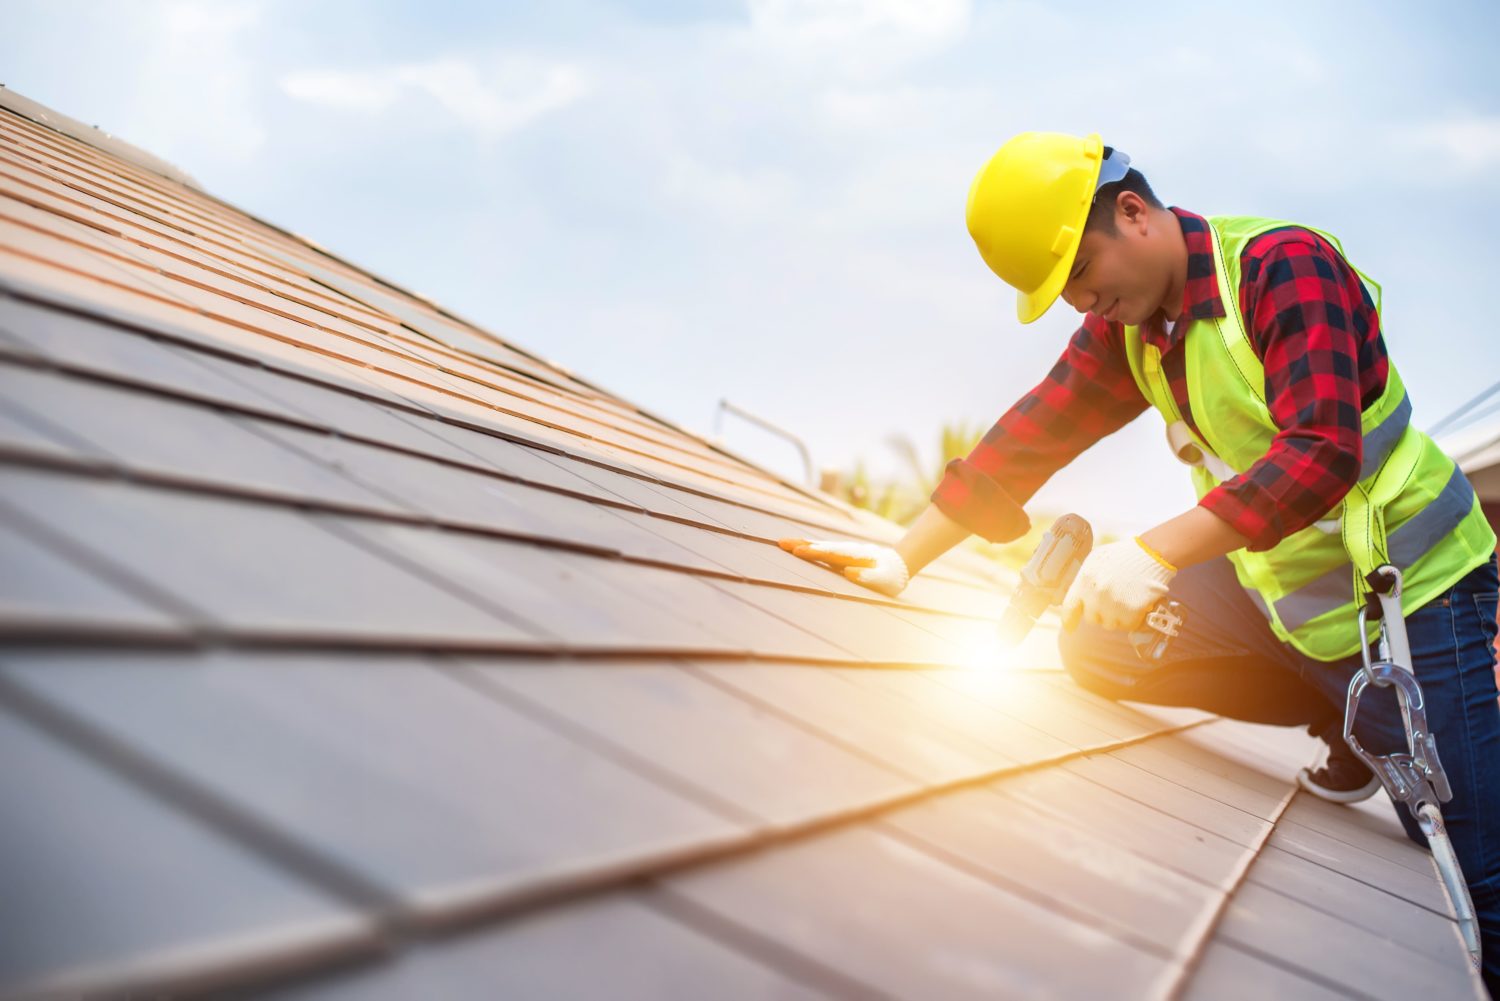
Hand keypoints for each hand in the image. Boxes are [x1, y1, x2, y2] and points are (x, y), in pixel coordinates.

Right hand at [778, 537, 909, 596]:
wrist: (897, 565)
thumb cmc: (890, 577)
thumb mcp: (884, 581)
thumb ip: (868, 577)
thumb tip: (849, 572)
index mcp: (855, 557)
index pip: (831, 554)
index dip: (814, 553)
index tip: (798, 551)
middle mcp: (846, 550)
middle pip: (820, 547)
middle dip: (800, 545)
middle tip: (780, 542)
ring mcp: (842, 551)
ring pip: (819, 546)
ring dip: (801, 544)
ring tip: (782, 542)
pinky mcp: (840, 554)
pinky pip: (821, 549)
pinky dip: (808, 546)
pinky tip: (797, 547)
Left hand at [1060, 537, 1175, 631]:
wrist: (1152, 554)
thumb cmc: (1123, 555)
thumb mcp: (1096, 560)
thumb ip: (1084, 579)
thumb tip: (1078, 596)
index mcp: (1084, 581)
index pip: (1069, 608)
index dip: (1069, 620)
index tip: (1069, 627)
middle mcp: (1096, 596)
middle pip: (1091, 619)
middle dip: (1099, 613)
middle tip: (1111, 602)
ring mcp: (1113, 605)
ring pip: (1109, 624)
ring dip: (1116, 617)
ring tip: (1124, 602)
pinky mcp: (1131, 612)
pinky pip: (1127, 626)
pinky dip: (1132, 620)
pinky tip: (1136, 607)